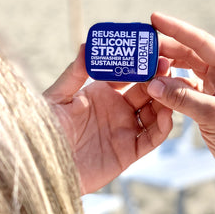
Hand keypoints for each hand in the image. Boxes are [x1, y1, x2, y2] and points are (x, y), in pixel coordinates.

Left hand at [44, 45, 172, 193]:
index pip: (127, 74)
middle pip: (145, 90)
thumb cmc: (43, 131)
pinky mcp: (128, 152)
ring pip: (154, 112)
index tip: (151, 51)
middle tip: (168, 66)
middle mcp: (116, 109)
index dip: (139, 63)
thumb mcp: (56, 99)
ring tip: (172, 88)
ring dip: (165, 100)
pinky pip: (152, 138)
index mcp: (100, 93)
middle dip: (158, 78)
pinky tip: (167, 113)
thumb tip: (86, 45)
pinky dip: (163, 126)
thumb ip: (73, 74)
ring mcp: (124, 130)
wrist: (42, 168)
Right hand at [147, 13, 214, 192]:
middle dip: (166, 47)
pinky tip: (156, 85)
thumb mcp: (214, 115)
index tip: (154, 19)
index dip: (177, 29)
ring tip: (145, 63)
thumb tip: (153, 83)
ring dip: (166, 66)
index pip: (201, 42)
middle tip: (142, 44)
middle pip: (190, 53)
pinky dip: (169, 86)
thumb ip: (182, 98)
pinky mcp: (207, 103)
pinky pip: (184, 88)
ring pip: (185, 70)